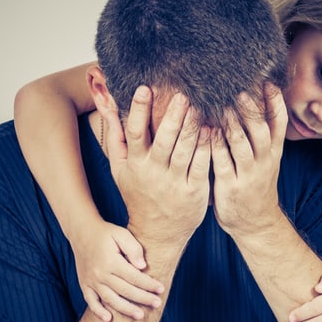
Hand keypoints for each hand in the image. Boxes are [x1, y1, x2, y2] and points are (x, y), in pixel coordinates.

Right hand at [72, 218, 165, 321]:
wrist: (81, 232)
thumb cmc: (106, 233)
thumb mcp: (121, 234)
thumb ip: (133, 249)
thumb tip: (142, 267)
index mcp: (111, 261)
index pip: (134, 277)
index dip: (149, 284)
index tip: (161, 289)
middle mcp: (100, 274)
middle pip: (125, 291)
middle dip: (143, 298)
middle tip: (158, 304)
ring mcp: (91, 281)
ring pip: (110, 300)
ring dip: (126, 309)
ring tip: (140, 316)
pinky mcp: (84, 285)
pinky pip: (91, 301)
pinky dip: (98, 311)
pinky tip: (109, 319)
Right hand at [106, 86, 211, 246]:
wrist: (156, 233)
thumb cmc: (138, 194)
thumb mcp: (120, 169)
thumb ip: (115, 137)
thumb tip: (108, 106)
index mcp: (135, 165)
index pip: (135, 133)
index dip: (139, 110)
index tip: (144, 88)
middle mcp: (154, 173)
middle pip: (164, 140)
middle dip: (172, 117)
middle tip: (182, 95)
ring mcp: (175, 183)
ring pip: (185, 151)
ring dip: (192, 128)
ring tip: (199, 106)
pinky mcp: (194, 191)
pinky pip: (202, 165)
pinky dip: (207, 147)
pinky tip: (212, 130)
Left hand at [210, 83, 286, 235]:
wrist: (256, 223)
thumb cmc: (256, 185)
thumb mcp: (267, 160)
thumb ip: (262, 136)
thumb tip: (253, 103)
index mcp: (274, 153)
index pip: (279, 123)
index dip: (275, 102)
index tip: (268, 83)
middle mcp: (264, 161)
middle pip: (262, 131)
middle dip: (252, 111)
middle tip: (241, 91)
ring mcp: (248, 174)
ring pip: (242, 145)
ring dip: (233, 125)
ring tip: (222, 107)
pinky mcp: (230, 185)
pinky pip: (222, 162)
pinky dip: (214, 145)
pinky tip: (206, 131)